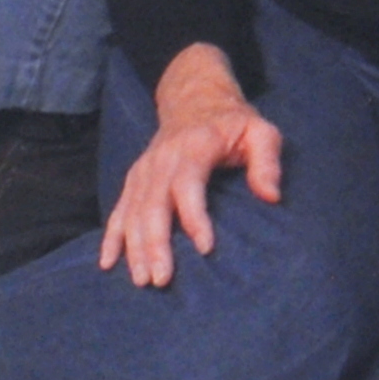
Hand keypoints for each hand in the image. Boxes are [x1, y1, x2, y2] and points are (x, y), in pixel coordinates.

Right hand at [96, 44, 283, 288]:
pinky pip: (119, 209)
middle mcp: (162, 159)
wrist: (195, 98)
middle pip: (153, 205)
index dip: (195, 217)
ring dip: (134, 247)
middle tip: (162, 279)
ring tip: (143, 280)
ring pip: (133, 212)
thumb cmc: (233, 122)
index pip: (188, 185)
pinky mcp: (135, 179)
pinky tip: (107, 262)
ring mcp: (144, 169)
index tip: (206, 248)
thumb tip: (271, 196)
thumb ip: (268, 161)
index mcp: (195, 146)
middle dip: (155, 244)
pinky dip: (111, 236)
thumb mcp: (260, 131)